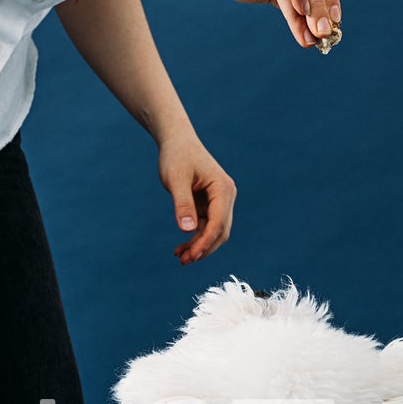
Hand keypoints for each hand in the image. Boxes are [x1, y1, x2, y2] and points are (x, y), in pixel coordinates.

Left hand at [159, 133, 236, 265]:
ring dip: (199, 246)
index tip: (191, 256)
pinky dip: (195, 238)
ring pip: (214, 231)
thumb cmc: (176, 156)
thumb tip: (186, 230)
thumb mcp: (176, 179)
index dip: (206, 241)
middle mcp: (226, 195)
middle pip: (220, 230)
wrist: (176, 142)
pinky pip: (206, 226)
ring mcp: (220, 201)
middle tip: (184, 261)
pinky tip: (181, 248)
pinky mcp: (211, 204)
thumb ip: (182, 204)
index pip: (218, 221)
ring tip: (179, 257)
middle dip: (204, 247)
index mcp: (223, 188)